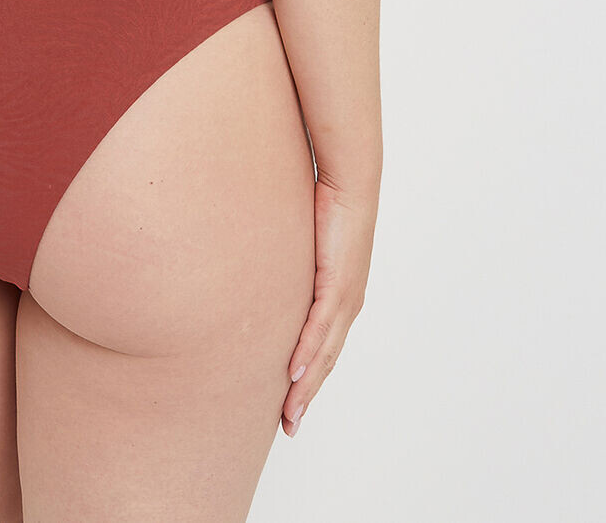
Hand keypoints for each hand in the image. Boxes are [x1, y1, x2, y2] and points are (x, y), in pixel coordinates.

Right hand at [280, 176, 375, 435]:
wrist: (350, 180)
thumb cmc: (325, 201)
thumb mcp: (299, 240)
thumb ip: (284, 259)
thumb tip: (255, 259)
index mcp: (339, 296)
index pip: (322, 347)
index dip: (308, 379)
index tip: (291, 403)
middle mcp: (346, 304)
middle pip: (324, 361)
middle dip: (306, 396)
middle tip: (289, 426)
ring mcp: (345, 297)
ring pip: (323, 354)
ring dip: (306, 388)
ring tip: (290, 415)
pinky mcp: (339, 284)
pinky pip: (320, 328)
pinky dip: (307, 354)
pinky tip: (293, 374)